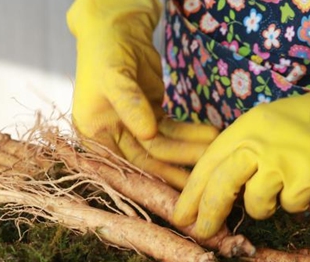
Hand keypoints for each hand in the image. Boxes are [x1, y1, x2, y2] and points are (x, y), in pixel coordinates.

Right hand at [67, 0, 217, 188]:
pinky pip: (173, 130)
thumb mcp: (114, 77)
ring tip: (215, 150)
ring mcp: (133, 126)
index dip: (152, 176)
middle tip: (205, 175)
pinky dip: (191, 133)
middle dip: (177, 166)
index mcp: (95, 133)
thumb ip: (130, 105)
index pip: (125, 162)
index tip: (179, 187)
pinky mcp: (151, 115)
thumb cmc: (106, 50)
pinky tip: (211, 136)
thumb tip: (147, 134)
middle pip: (148, 157)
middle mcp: (112, 135)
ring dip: (189, 149)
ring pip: (164, 145)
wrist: (114, 26)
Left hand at [172, 49, 309, 238]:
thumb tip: (212, 193)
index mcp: (243, 129)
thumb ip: (241, 152)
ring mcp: (281, 160)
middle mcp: (257, 143)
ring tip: (283, 187)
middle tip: (203, 233)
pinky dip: (297, 201)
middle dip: (209, 216)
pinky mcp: (306, 178)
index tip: (180, 216)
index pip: (206, 165)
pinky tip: (309, 181)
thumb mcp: (266, 125)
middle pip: (220, 187)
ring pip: (256, 204)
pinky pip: (290, 206)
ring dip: (265, 207)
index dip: (191, 194)